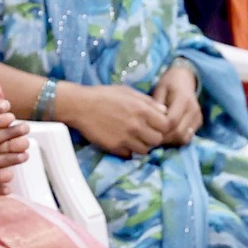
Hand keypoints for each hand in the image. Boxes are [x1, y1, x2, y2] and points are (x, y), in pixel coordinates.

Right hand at [61, 82, 175, 157]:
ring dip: (142, 146)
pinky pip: (129, 155)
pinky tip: (123, 143)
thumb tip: (164, 110)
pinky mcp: (115, 148)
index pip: (166, 125)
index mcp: (142, 110)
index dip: (164, 125)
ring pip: (145, 150)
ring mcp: (126, 138)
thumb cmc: (104, 95)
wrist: (81, 106)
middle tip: (146, 133)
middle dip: (154, 137)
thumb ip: (148, 102)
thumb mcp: (128, 92)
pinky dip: (129, 151)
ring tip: (135, 139)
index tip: (157, 124)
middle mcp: (136, 126)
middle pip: (157, 140)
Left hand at [152, 63, 202, 145]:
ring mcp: (198, 117)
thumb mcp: (159, 90)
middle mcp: (194, 110)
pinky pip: (187, 138)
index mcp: (183, 99)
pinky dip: (176, 139)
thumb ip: (156, 106)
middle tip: (152, 135)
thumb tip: (150, 124)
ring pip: (184, 139)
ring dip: (171, 141)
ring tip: (159, 135)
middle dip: (164, 138)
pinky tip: (167, 134)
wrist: (185, 79)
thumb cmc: (168, 84)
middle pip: (179, 133)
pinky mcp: (199, 123)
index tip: (149, 128)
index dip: (160, 128)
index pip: (172, 121)